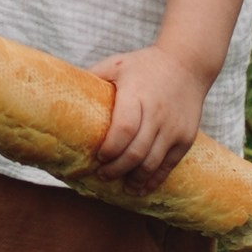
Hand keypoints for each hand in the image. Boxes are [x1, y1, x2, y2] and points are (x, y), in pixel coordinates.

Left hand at [90, 46, 207, 188]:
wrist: (187, 64)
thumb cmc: (145, 65)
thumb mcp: (117, 64)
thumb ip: (94, 77)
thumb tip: (64, 93)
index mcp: (137, 94)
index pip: (124, 128)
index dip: (110, 148)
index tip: (99, 157)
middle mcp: (157, 113)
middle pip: (136, 151)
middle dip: (117, 169)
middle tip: (103, 175)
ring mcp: (174, 128)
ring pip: (152, 163)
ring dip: (135, 179)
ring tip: (122, 186)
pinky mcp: (186, 138)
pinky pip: (169, 165)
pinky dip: (155, 180)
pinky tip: (142, 188)